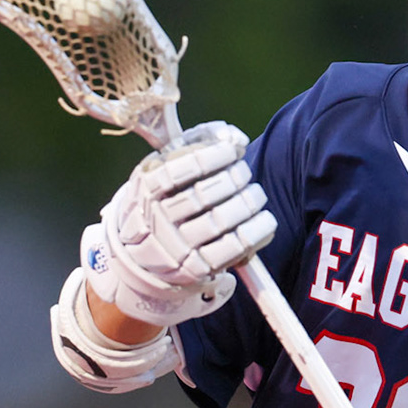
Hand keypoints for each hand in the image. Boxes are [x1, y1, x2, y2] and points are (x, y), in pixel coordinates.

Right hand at [84, 122, 275, 325]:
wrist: (143, 250)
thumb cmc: (166, 196)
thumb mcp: (168, 163)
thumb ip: (200, 141)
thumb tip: (237, 139)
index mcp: (148, 186)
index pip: (184, 167)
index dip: (215, 155)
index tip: (233, 150)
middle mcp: (158, 218)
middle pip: (204, 195)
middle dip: (235, 178)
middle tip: (243, 173)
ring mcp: (176, 246)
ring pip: (220, 222)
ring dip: (248, 203)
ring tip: (255, 195)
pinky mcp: (196, 268)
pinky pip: (233, 249)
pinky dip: (256, 232)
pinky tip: (265, 219)